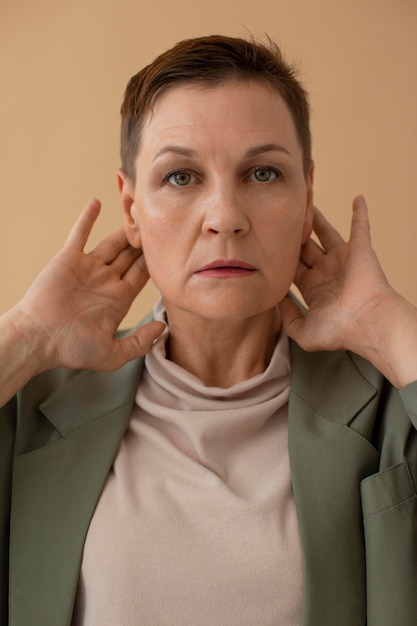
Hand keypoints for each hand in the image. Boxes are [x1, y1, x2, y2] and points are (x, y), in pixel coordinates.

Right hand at [14, 199, 164, 372]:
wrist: (39, 338)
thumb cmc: (72, 349)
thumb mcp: (112, 354)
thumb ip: (140, 343)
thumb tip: (164, 328)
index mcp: (119, 299)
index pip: (143, 274)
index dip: (156, 261)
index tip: (171, 247)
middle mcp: (106, 280)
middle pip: (131, 255)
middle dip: (145, 241)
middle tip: (162, 222)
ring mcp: (88, 267)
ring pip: (112, 242)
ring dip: (125, 228)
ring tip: (139, 210)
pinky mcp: (69, 258)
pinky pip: (79, 234)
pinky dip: (87, 218)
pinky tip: (97, 202)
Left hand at [280, 196, 397, 356]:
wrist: (367, 322)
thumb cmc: (340, 330)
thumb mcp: (304, 332)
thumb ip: (288, 319)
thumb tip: (278, 302)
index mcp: (314, 289)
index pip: (293, 266)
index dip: (281, 256)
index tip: (266, 243)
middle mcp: (327, 272)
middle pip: (306, 247)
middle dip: (293, 234)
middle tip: (279, 216)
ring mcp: (343, 259)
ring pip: (325, 232)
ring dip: (316, 218)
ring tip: (304, 201)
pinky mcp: (359, 249)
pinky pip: (361, 225)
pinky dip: (360, 212)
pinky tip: (357, 198)